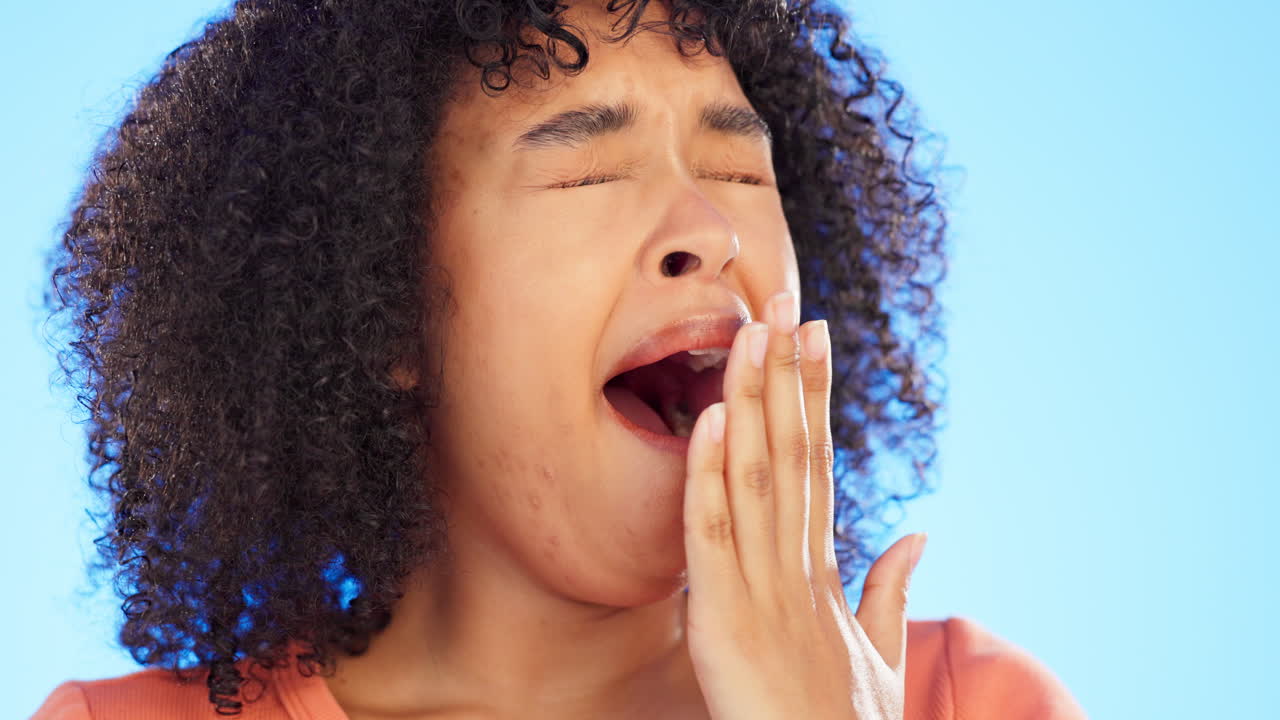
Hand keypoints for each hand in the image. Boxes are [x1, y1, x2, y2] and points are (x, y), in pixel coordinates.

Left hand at [682, 289, 926, 719]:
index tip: (814, 339)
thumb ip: (892, 591)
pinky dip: (708, 475)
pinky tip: (709, 418)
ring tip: (750, 332)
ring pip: (755, 477)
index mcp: (825, 573)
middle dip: (788, 377)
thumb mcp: (878, 658)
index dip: (815, 400)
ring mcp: (763, 592)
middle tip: (786, 303)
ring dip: (750, 401)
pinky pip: (711, 535)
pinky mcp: (724, 623)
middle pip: (793, 455)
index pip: (819, 467)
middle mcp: (798, 570)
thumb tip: (918, 534)